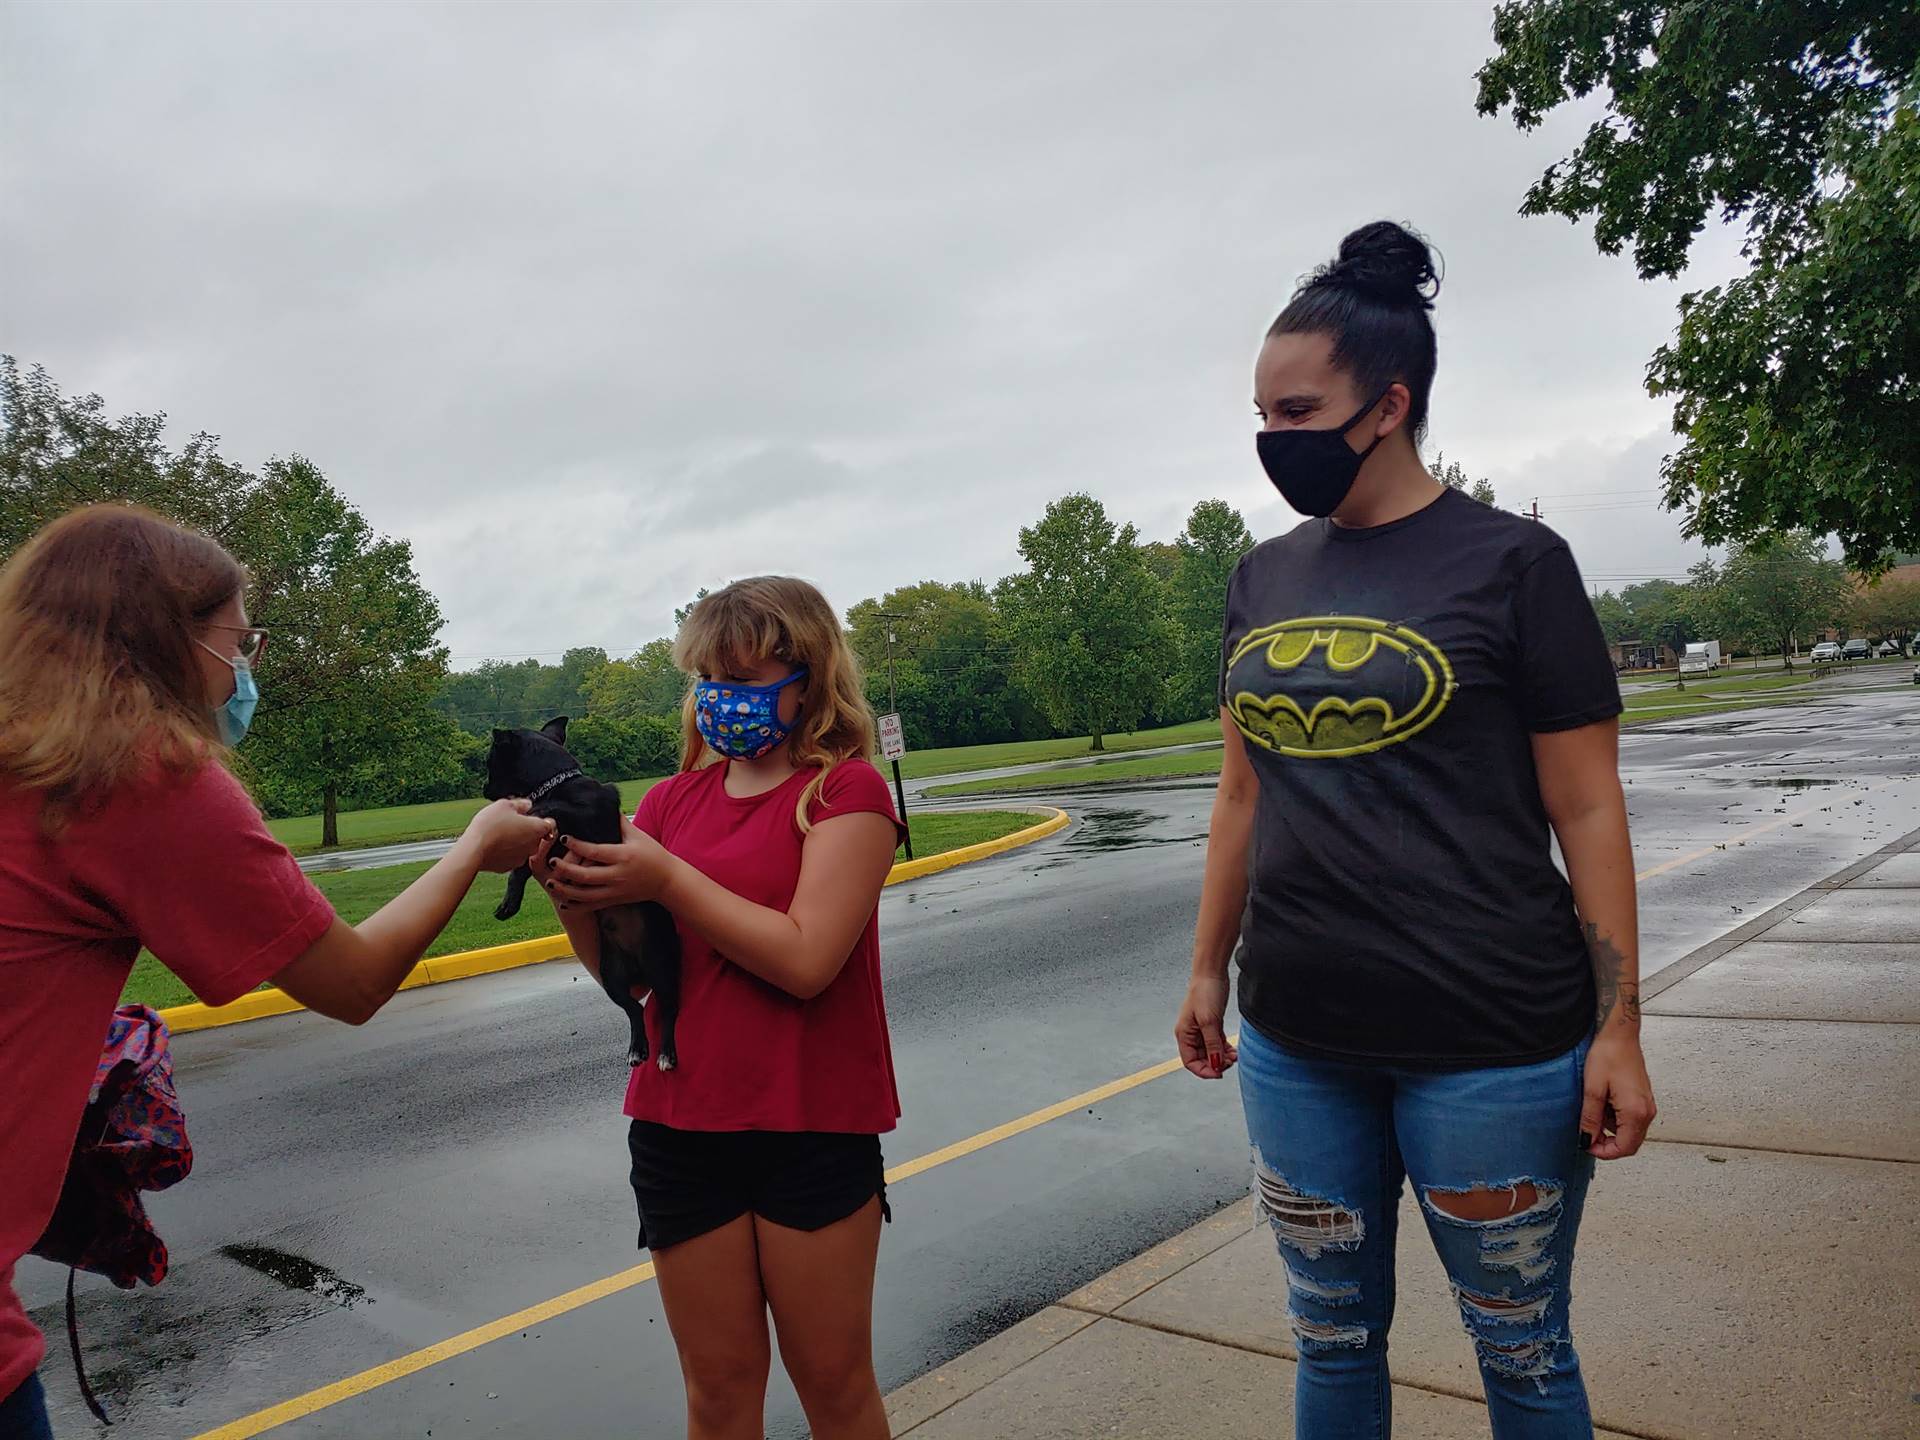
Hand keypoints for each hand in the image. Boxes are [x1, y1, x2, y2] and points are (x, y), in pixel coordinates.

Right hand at [461, 799, 556, 872]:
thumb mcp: (505, 805)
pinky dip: (506, 852)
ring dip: (516, 841)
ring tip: (500, 834)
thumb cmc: (491, 825)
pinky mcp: (509, 867)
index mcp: (537, 829)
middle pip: (536, 836)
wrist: (474, 848)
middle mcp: (534, 846)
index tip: (531, 817)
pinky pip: (511, 856)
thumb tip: (527, 805)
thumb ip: (520, 804)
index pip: (550, 824)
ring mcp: (522, 858)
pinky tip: (494, 845)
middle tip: (511, 823)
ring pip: (523, 847)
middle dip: (526, 830)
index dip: (542, 819)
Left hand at [541, 818, 676, 909]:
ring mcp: (616, 890)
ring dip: (565, 890)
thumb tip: (607, 802)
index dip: (577, 845)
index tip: (564, 837)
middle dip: (566, 869)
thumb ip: (620, 821)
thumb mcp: (638, 835)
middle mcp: (618, 875)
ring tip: (550, 883)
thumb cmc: (653, 854)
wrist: (667, 880)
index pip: (595, 851)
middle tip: (551, 861)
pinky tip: (563, 901)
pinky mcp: (615, 900)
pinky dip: (576, 906)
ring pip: (585, 895)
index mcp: (623, 856)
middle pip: (586, 875)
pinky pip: (592, 906)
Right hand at [1175, 975, 1236, 1079]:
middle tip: (1229, 1063)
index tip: (1218, 1073)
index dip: (1203, 1071)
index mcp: (1184, 1034)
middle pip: (1201, 1059)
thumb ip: (1212, 1045)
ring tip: (1234, 1057)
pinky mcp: (1211, 1024)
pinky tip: (1233, 1051)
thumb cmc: (1205, 992)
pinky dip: (1224, 1049)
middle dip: (1215, 1064)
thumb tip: (1215, 1064)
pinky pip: (1217, 1044)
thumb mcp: (1209, 1022)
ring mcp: (1201, 1030)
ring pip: (1211, 1052)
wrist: (1212, 973)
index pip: (1190, 1062)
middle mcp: (1191, 1034)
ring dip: (1222, 1058)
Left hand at [1581, 1029, 1655, 1159]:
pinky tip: (1603, 1102)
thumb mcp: (1592, 1089)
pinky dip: (1616, 1119)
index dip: (1604, 1152)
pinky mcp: (1643, 1099)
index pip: (1624, 1148)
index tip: (1586, 1145)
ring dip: (1611, 1129)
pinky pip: (1631, 1119)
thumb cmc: (1608, 1055)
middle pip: (1630, 1143)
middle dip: (1608, 1144)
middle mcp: (1647, 1112)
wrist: (1620, 1034)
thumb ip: (1591, 1119)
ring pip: (1630, 1132)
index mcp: (1636, 1112)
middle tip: (1587, 1134)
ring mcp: (1647, 1105)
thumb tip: (1587, 1140)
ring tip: (1594, 1110)